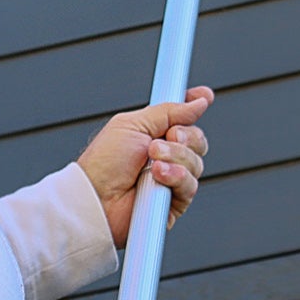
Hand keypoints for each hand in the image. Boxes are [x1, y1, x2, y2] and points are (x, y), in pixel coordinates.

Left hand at [77, 89, 212, 246]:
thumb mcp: (134, 124)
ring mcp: (171, 180)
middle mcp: (166, 156)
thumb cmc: (104, 163)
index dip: (194, 106)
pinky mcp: (173, 203)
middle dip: (185, 136)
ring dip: (176, 157)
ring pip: (197, 163)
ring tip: (153, 161)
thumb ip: (168, 112)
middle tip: (166, 137)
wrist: (95, 197)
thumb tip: (198, 101)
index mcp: (154, 134)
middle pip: (198, 140)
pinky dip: (177, 177)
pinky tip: (158, 176)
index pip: (183, 118)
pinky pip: (191, 186)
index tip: (204, 95)